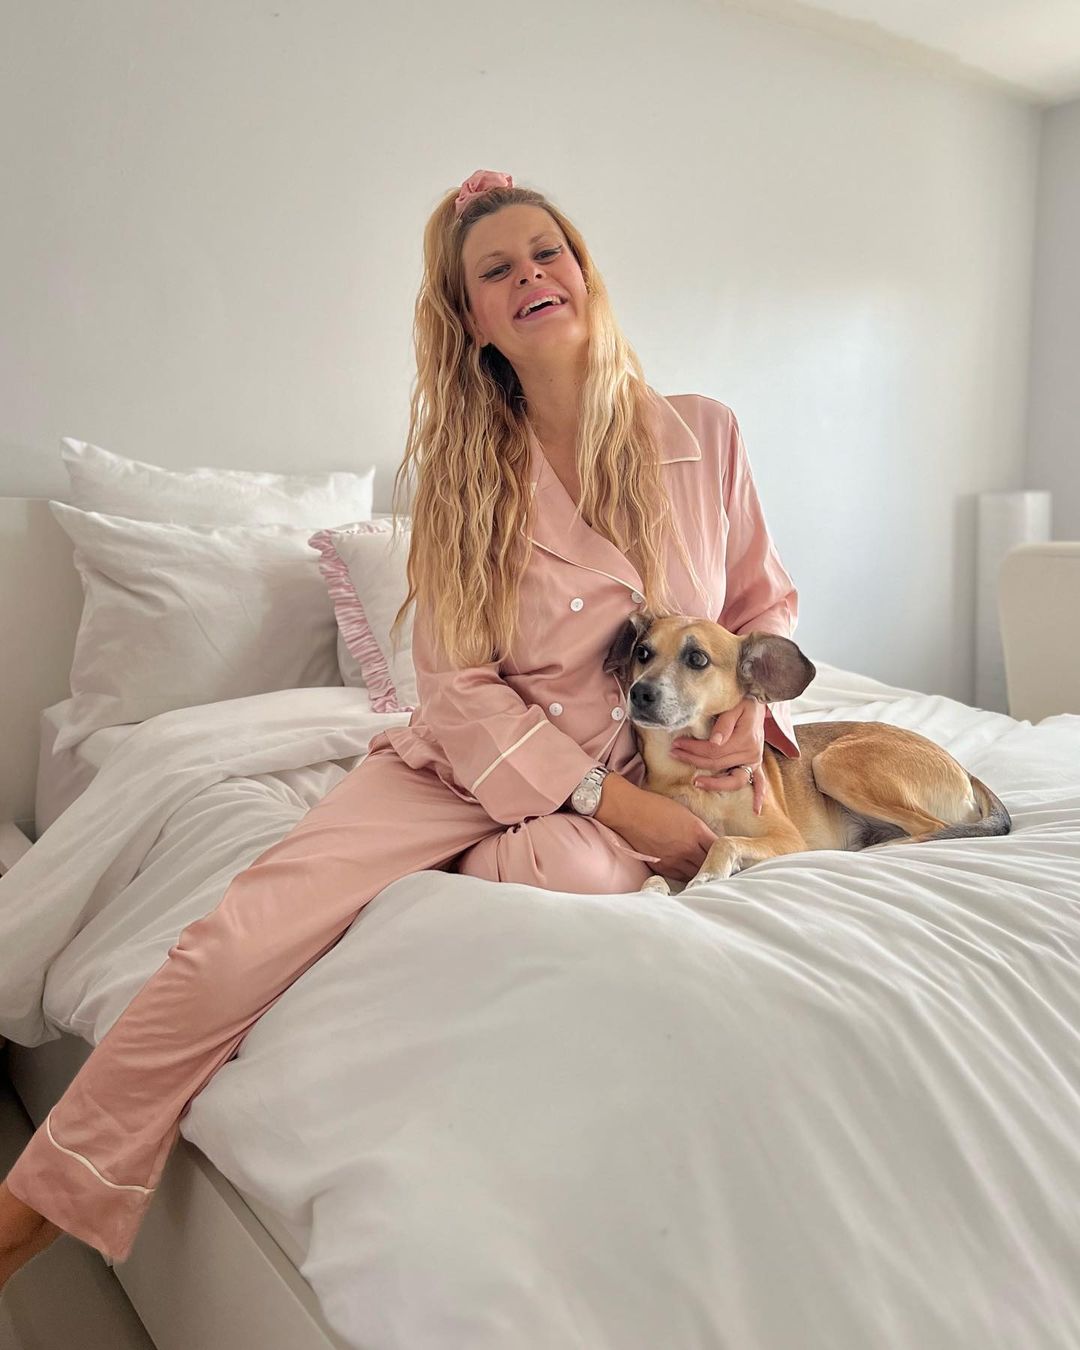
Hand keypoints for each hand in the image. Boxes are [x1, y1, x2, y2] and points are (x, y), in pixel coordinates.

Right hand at [595, 775, 717, 882]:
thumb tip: (711, 843)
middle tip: (724, 870)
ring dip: (702, 874)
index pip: (720, 849)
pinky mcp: (661, 866)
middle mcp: (687, 848)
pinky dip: (687, 876)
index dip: (728, 855)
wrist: (628, 811)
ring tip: (708, 875)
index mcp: (696, 831)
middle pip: (710, 865)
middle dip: (717, 867)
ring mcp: (673, 860)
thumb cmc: (655, 806)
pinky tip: (690, 875)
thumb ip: (699, 830)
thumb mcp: (684, 813)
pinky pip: (680, 877)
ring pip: (695, 874)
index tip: (733, 858)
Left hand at [670, 697, 768, 814]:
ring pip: (733, 779)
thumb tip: (714, 741)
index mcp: (744, 739)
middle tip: (674, 754)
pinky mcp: (756, 763)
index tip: (676, 744)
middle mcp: (751, 753)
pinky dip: (759, 795)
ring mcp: (755, 760)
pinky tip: (755, 809)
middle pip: (717, 764)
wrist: (760, 701)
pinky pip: (760, 782)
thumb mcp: (734, 706)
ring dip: (714, 783)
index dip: (692, 749)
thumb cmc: (744, 701)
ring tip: (696, 782)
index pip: (712, 750)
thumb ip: (724, 723)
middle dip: (693, 760)